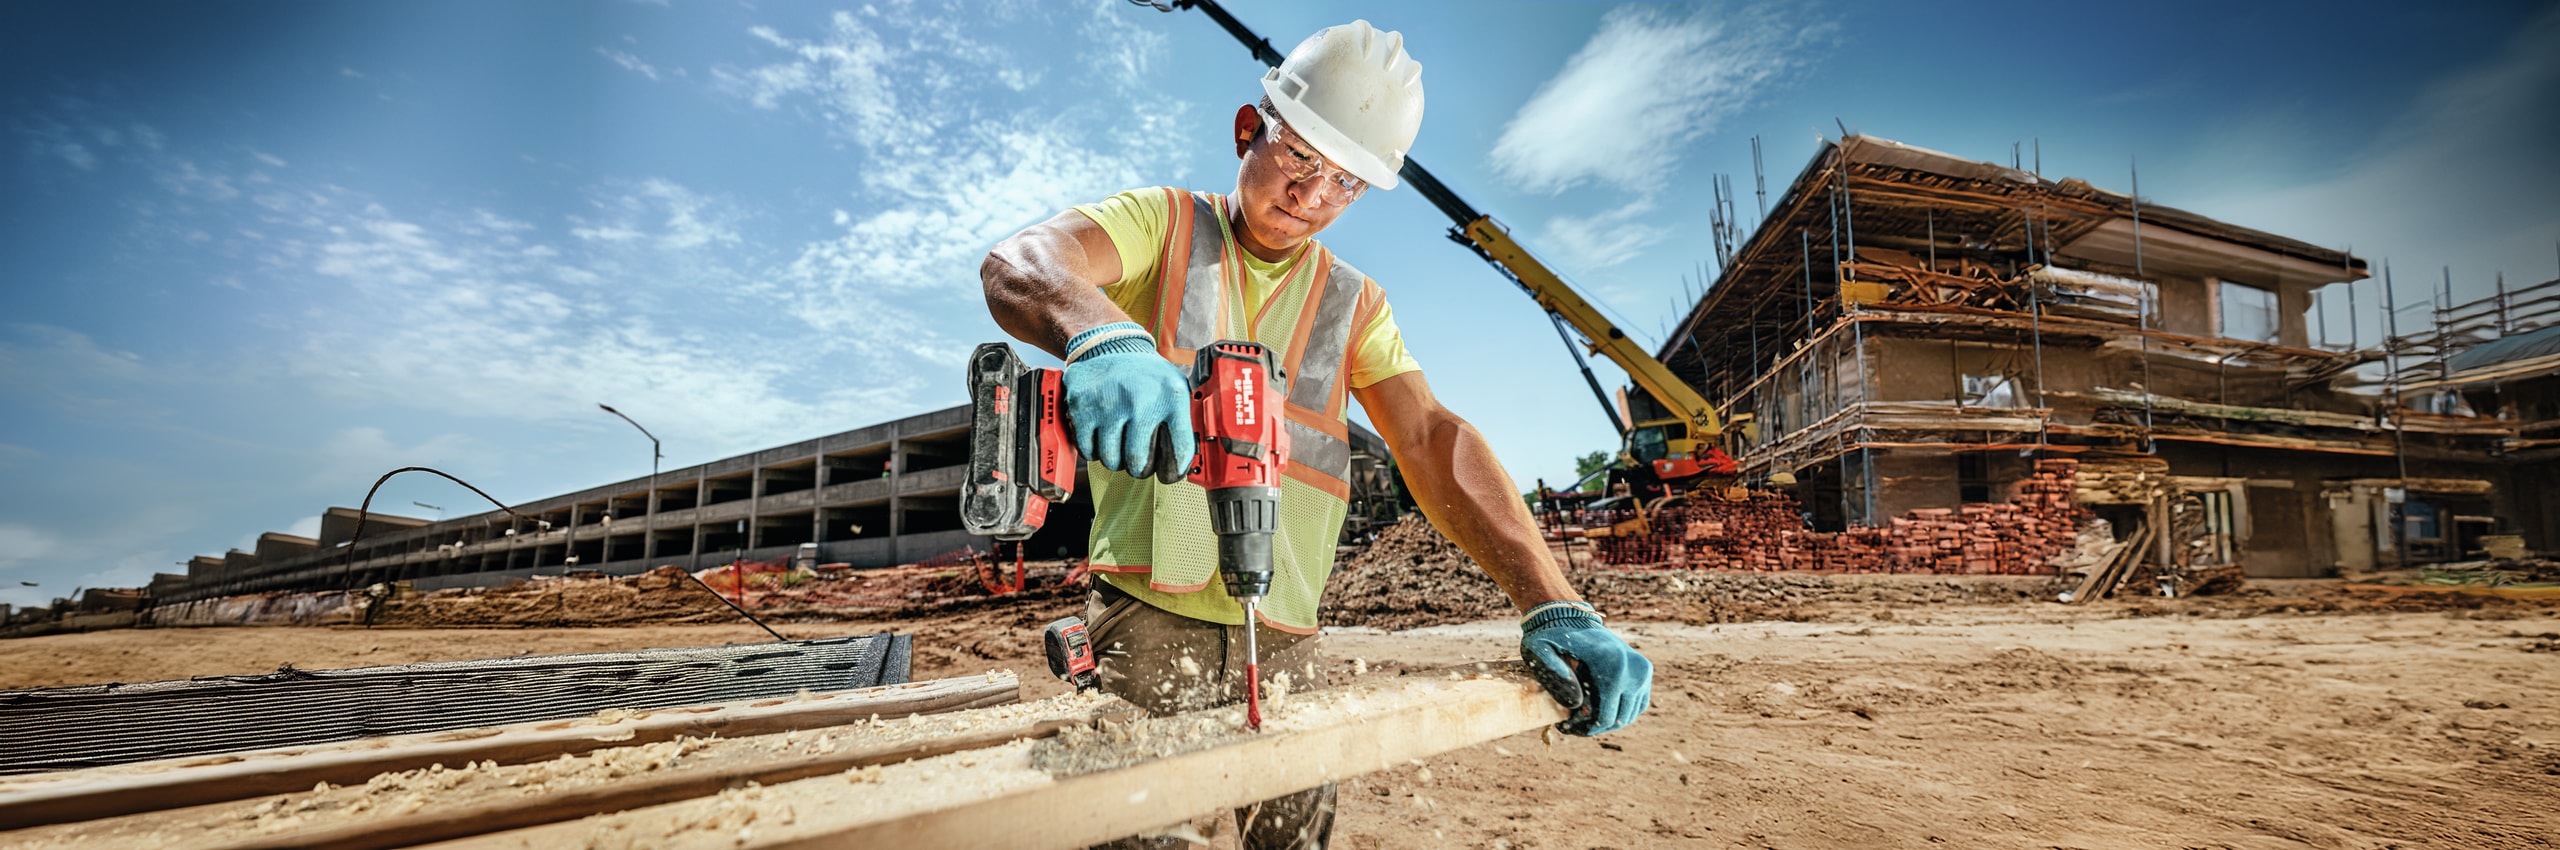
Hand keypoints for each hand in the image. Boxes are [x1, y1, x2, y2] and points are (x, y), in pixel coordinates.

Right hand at [1063, 322, 1193, 481]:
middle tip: (1138, 461)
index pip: (1180, 451)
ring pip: (1111, 460)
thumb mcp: (1175, 387)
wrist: (1109, 346)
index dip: (1174, 471)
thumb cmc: (1146, 374)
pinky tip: (1102, 436)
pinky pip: (1089, 451)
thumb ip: (1184, 420)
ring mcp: (1110, 405)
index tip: (1169, 474)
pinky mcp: (1083, 408)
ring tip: (1119, 444)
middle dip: (1138, 468)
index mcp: (1171, 397)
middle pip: (1139, 463)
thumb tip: (1189, 461)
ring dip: (1115, 459)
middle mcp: (1141, 401)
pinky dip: (1094, 450)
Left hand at [1520, 604, 1651, 735]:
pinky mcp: (1645, 669)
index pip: (1605, 718)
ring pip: (1629, 714)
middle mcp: (1634, 669)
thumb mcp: (1540, 650)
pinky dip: (1621, 711)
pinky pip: (1638, 703)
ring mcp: (1643, 669)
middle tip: (1570, 726)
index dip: (1584, 729)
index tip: (1564, 727)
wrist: (1570, 615)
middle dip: (1593, 727)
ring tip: (1581, 718)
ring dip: (1607, 721)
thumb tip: (1576, 704)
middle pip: (1619, 719)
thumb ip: (1553, 673)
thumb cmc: (1551, 635)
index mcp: (1613, 666)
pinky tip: (1598, 709)